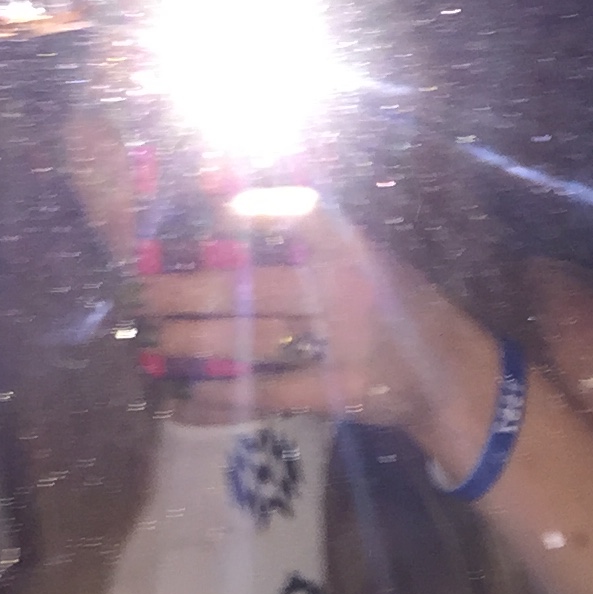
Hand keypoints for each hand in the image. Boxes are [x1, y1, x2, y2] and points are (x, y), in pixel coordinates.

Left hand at [134, 206, 498, 460]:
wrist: (450, 373)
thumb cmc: (392, 303)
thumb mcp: (365, 255)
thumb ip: (308, 235)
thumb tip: (222, 196)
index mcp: (354, 247)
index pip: (299, 216)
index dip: (249, 214)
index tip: (202, 214)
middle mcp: (351, 290)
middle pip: (253, 288)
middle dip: (187, 292)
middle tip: (142, 293)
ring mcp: (347, 344)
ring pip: (251, 342)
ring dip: (192, 344)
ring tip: (153, 343)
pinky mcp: (341, 391)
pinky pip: (267, 392)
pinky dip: (222, 397)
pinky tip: (185, 397)